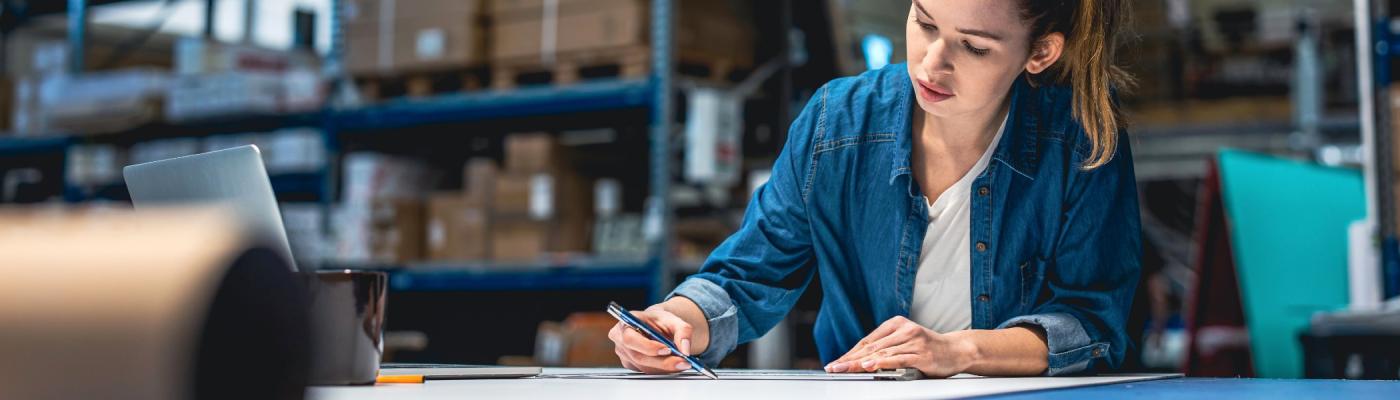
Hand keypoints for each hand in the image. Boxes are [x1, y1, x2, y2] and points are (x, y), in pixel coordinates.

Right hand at [608, 305, 694, 373]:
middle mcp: (620, 339)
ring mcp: (624, 354)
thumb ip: (683, 331)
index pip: (630, 338)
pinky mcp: (631, 364)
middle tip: (683, 362)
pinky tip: (672, 364)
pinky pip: (646, 371)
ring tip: (682, 363)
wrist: (656, 327)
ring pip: (644, 367)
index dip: (647, 346)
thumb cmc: (660, 321)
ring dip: (665, 367)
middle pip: (639, 356)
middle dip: (663, 362)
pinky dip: (661, 370)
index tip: (667, 349)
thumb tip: (685, 349)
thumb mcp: (673, 319)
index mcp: (626, 322)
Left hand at [823, 316, 977, 377]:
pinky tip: (870, 366)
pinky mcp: (921, 353)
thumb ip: (887, 347)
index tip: (837, 362)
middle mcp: (904, 330)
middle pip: (871, 347)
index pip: (868, 340)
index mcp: (896, 324)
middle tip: (834, 367)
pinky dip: (882, 362)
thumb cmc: (929, 349)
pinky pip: (898, 358)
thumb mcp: (906, 342)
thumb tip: (860, 360)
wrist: (957, 350)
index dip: (850, 352)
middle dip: (850, 359)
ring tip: (846, 368)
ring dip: (861, 362)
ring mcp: (913, 341)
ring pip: (881, 353)